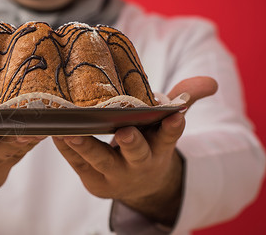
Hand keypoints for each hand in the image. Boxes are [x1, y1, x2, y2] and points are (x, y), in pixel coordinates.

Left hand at [53, 76, 217, 225]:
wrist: (136, 182)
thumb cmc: (148, 143)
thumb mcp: (166, 124)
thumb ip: (184, 98)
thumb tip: (210, 83)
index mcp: (160, 148)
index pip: (169, 136)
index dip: (173, 127)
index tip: (176, 115)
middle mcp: (139, 164)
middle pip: (136, 154)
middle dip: (132, 144)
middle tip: (125, 132)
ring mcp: (114, 174)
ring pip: (100, 160)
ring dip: (86, 146)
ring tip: (72, 132)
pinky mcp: (91, 179)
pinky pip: (77, 162)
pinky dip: (66, 147)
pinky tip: (55, 132)